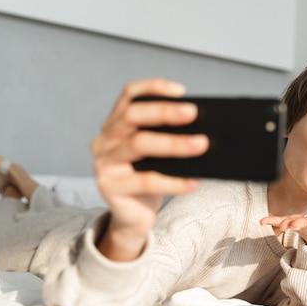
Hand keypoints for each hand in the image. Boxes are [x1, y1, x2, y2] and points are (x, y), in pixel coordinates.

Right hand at [92, 78, 208, 260]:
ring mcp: (104, 163)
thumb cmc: (149, 180)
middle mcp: (105, 140)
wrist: (132, 217)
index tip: (181, 91)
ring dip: (173, 144)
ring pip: (139, 145)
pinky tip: (193, 181)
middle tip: (194, 113)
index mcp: (115, 125)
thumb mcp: (156, 155)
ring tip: (201, 144)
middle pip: (132, 116)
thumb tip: (202, 129)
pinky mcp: (110, 186)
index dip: (153, 88)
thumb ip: (167, 138)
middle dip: (165, 112)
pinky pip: (146, 181)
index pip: (129, 95)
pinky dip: (174, 181)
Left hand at [260, 205, 306, 254]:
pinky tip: (262, 221)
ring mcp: (302, 226)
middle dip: (300, 225)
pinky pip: (282, 221)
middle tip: (292, 226)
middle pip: (306, 226)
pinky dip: (272, 221)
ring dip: (285, 223)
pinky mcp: (294, 223)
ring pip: (293, 224)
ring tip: (277, 224)